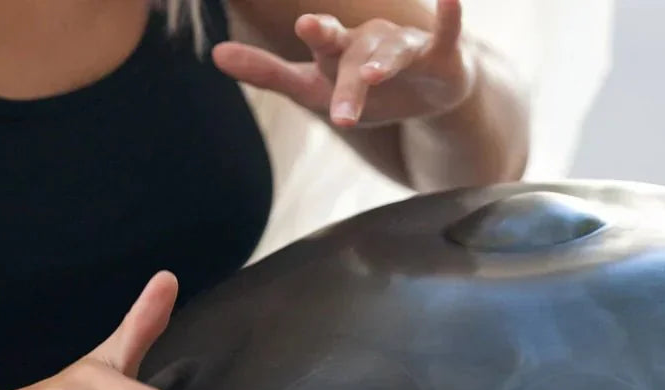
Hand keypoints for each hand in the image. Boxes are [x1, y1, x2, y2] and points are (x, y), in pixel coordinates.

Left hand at [213, 0, 475, 127]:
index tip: (288, 32)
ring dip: (384, 62)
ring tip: (372, 75)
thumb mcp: (315, 88)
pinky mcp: (441, 54)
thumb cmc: (363, 88)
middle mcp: (368, 41)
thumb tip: (215, 53)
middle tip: (328, 65)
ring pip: (393, 52)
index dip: (311, 38)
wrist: (426, 96)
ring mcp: (405, 45)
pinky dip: (450, 18)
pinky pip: (447, 34)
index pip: (319, 45)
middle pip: (352, 54)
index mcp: (337, 50)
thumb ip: (269, 73)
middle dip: (344, 71)